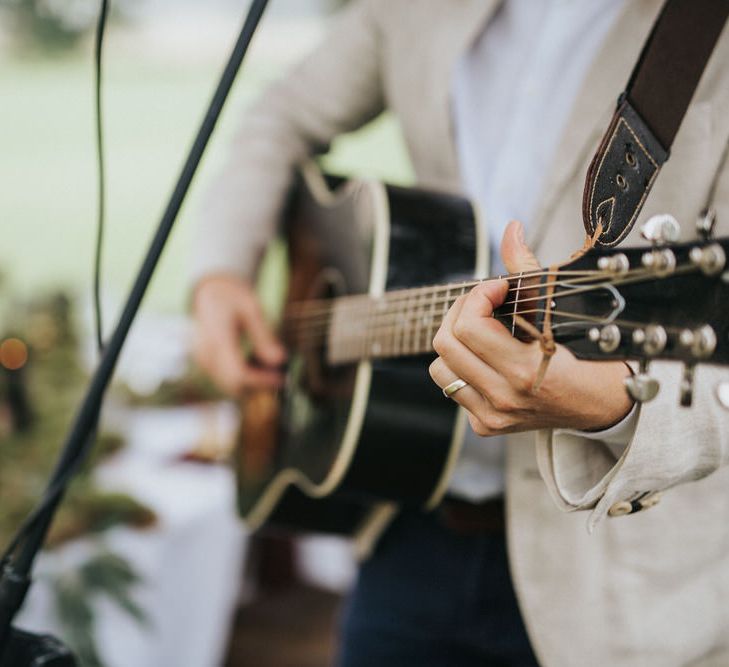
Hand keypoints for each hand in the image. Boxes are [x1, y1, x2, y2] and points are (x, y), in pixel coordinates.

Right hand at [192, 274, 285, 394]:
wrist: (208, 290)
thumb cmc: (232, 296)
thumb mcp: (252, 309)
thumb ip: (264, 336)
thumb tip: (280, 360)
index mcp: (218, 338)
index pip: (238, 374)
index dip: (261, 381)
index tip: (281, 378)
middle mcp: (206, 353)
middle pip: (233, 385)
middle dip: (257, 385)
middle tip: (279, 374)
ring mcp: (202, 359)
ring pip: (228, 385)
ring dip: (250, 382)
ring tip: (269, 366)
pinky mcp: (204, 362)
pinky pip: (223, 379)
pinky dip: (241, 377)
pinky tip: (256, 363)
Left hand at [429, 221, 632, 435]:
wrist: (606, 404)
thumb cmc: (591, 355)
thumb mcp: (563, 309)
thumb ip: (528, 269)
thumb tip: (511, 230)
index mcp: (524, 370)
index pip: (469, 326)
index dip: (477, 295)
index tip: (497, 288)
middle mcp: (503, 397)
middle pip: (446, 344)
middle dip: (460, 311)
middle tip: (482, 302)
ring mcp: (492, 415)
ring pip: (441, 368)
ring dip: (456, 342)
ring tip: (479, 329)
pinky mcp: (487, 424)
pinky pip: (453, 389)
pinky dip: (463, 368)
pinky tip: (486, 358)